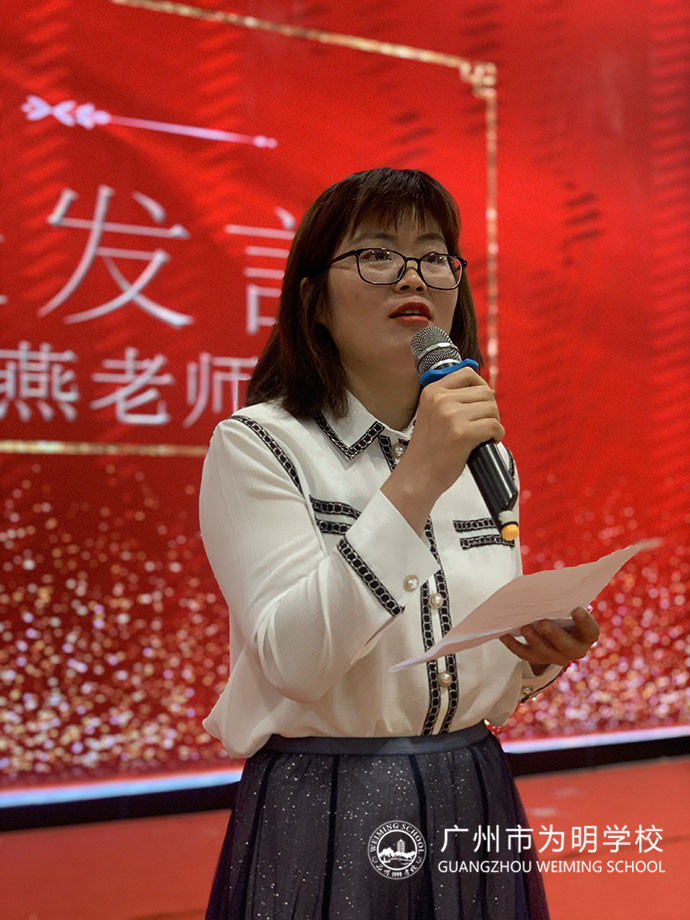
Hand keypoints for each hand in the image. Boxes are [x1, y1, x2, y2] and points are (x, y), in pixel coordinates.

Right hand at [381, 368, 503, 533]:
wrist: (418, 476)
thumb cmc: (429, 449)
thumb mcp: (431, 413)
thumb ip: (450, 398)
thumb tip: (483, 389)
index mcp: (431, 391)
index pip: (467, 374)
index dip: (481, 387)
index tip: (480, 403)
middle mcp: (440, 400)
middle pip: (485, 392)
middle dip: (490, 409)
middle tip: (482, 424)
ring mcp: (451, 416)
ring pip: (492, 409)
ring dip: (493, 423)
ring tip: (482, 435)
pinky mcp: (462, 433)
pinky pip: (494, 426)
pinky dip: (497, 435)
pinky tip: (487, 442)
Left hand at [499, 606, 599, 674]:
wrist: (554, 633)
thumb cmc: (563, 613)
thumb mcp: (567, 606)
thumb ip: (564, 600)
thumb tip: (552, 584)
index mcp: (585, 634)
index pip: (591, 631)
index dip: (585, 622)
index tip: (576, 609)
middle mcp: (574, 649)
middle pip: (568, 647)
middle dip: (555, 636)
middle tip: (543, 623)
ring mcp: (556, 657)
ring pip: (546, 653)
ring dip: (534, 641)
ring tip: (525, 628)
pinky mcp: (538, 659)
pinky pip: (525, 654)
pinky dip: (513, 645)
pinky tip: (504, 635)